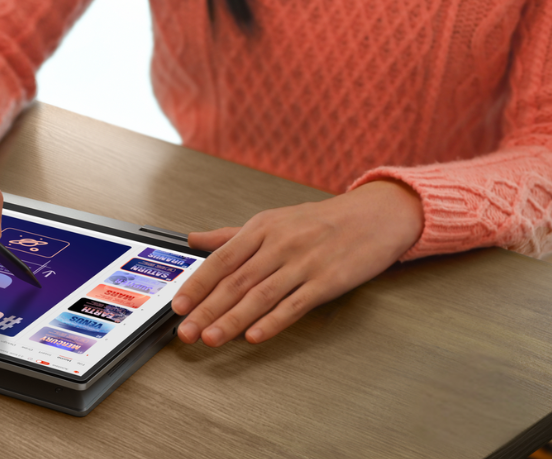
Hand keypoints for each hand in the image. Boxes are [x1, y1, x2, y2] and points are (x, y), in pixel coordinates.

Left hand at [172, 180, 423, 346]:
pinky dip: (273, 321)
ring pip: (260, 296)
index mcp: (261, 228)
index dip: (197, 284)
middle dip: (207, 310)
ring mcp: (304, 263)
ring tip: (211, 338)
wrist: (374, 216)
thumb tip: (194, 240)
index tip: (179, 305)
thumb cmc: (320, 220)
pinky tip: (254, 335)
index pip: (221, 260)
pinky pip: (295, 304)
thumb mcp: (272, 220)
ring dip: (232, 320)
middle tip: (186, 332)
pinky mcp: (328, 281)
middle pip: (235, 282)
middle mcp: (279, 245)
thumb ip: (230, 236)